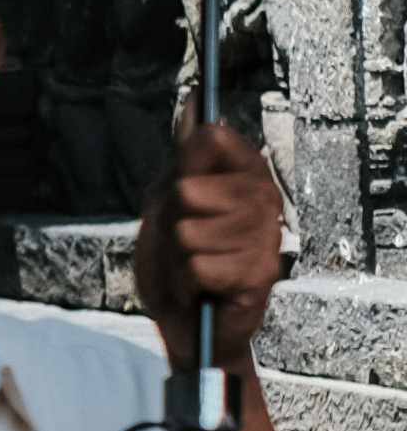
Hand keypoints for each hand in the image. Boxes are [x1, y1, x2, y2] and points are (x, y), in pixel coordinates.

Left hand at [134, 116, 285, 369]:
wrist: (188, 325)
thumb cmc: (178, 263)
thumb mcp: (167, 204)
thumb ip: (181, 159)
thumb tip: (190, 106)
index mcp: (243, 174)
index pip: (211, 138)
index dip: (183, 167)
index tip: (184, 193)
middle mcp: (262, 199)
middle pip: (188, 189)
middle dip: (172, 222)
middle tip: (185, 243)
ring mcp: (264, 236)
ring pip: (189, 232)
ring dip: (178, 257)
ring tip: (193, 268)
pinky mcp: (260, 274)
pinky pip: (198, 265)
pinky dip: (186, 281)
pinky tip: (203, 288)